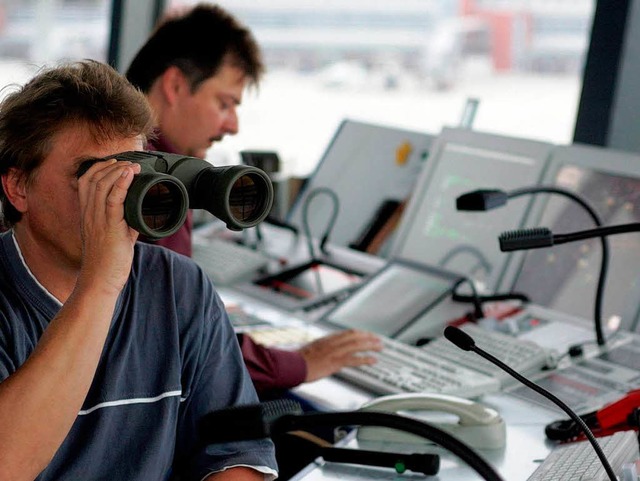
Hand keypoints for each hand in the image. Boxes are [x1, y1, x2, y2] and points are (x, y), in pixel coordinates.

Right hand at [77, 159, 140, 294]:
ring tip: (132, 166)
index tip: (115, 163)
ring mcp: (97, 220)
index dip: (99, 168)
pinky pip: (113, 200)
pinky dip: (122, 184)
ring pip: (102, 186)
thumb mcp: (116, 236)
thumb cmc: (108, 262)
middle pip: (93, 179)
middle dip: (110, 165)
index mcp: (88, 215)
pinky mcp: (109, 227)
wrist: (100, 281)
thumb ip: (125, 222)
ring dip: (118, 171)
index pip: (86, 182)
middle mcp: (89, 214)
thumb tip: (140, 213)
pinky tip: (130, 175)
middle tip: (127, 162)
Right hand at [298, 329, 382, 382]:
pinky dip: (365, 359)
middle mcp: (332, 343)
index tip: (366, 334)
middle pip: (355, 336)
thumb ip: (319, 349)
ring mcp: (334, 351)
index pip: (346, 333)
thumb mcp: (310, 350)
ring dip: (371, 345)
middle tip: (378, 339)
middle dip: (368, 337)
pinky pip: (354, 359)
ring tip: (380, 347)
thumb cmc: (297, 360)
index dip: (359, 333)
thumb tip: (323, 351)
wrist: (292, 365)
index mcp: (326, 339)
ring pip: (357, 345)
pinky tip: (373, 360)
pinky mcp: (335, 361)